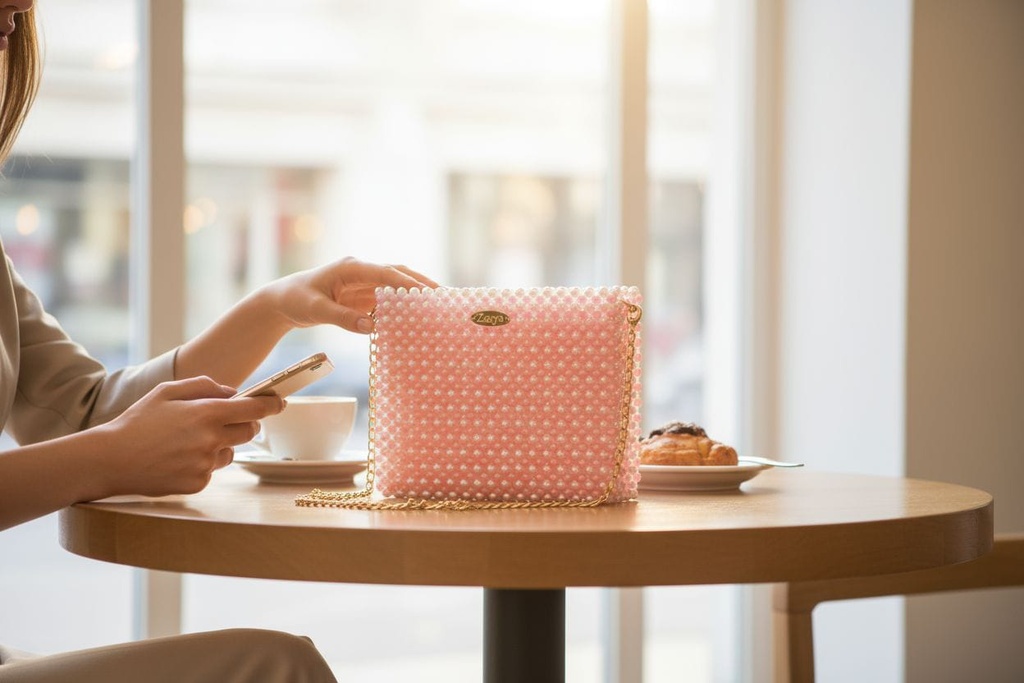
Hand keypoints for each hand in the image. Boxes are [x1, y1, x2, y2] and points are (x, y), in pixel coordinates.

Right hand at [96, 376, 283, 496]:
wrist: (109, 460)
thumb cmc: (137, 422)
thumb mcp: (167, 392)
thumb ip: (203, 387)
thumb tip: (231, 392)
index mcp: (206, 413)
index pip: (254, 409)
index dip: (271, 405)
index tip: (279, 402)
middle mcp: (210, 440)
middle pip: (248, 431)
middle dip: (244, 424)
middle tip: (225, 420)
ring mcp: (204, 464)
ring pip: (229, 452)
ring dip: (220, 445)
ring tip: (187, 442)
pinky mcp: (196, 484)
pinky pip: (211, 471)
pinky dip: (201, 464)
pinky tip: (177, 459)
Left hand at [261, 256, 438, 333]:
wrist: (284, 300)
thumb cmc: (297, 299)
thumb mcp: (316, 310)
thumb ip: (343, 318)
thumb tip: (371, 327)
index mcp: (351, 268)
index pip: (385, 272)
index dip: (407, 282)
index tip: (427, 292)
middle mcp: (361, 271)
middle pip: (398, 273)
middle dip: (421, 283)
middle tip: (445, 296)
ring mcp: (365, 283)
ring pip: (396, 285)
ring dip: (416, 294)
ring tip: (439, 305)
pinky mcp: (364, 295)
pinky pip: (388, 299)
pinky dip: (404, 307)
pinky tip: (418, 318)